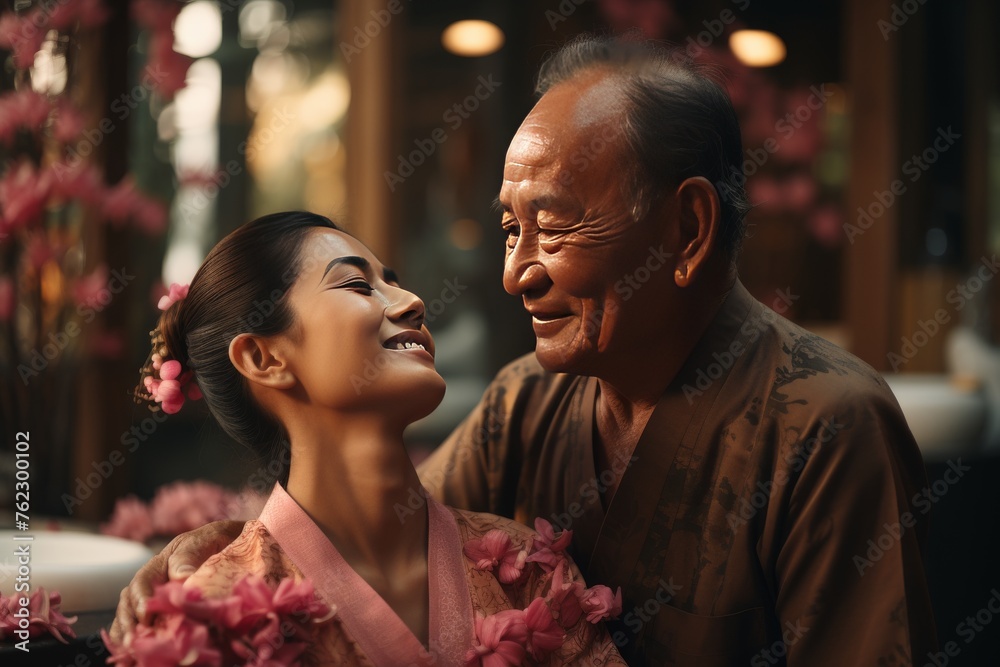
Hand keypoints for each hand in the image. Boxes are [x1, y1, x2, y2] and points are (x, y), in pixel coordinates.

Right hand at [109, 520, 244, 642]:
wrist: (236, 544)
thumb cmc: (218, 541)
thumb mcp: (205, 540)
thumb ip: (189, 556)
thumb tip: (180, 577)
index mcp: (160, 564)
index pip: (142, 581)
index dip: (141, 598)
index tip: (146, 613)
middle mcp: (154, 583)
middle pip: (130, 602)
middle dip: (129, 621)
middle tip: (133, 639)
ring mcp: (160, 600)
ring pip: (132, 616)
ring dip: (130, 632)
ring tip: (131, 647)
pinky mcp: (169, 613)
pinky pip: (148, 626)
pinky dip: (139, 637)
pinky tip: (136, 652)